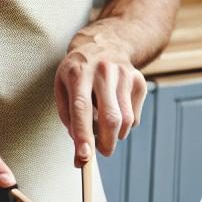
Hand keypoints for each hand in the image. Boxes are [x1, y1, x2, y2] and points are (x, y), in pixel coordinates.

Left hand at [55, 32, 146, 166]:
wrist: (103, 44)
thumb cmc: (77, 72)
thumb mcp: (61, 87)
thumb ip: (68, 116)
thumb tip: (80, 148)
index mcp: (78, 72)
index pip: (81, 108)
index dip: (83, 135)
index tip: (83, 157)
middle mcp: (103, 71)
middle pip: (110, 117)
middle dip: (105, 143)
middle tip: (100, 153)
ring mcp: (124, 74)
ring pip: (125, 120)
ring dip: (114, 135)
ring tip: (103, 127)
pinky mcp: (140, 80)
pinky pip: (134, 117)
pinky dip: (124, 125)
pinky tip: (114, 110)